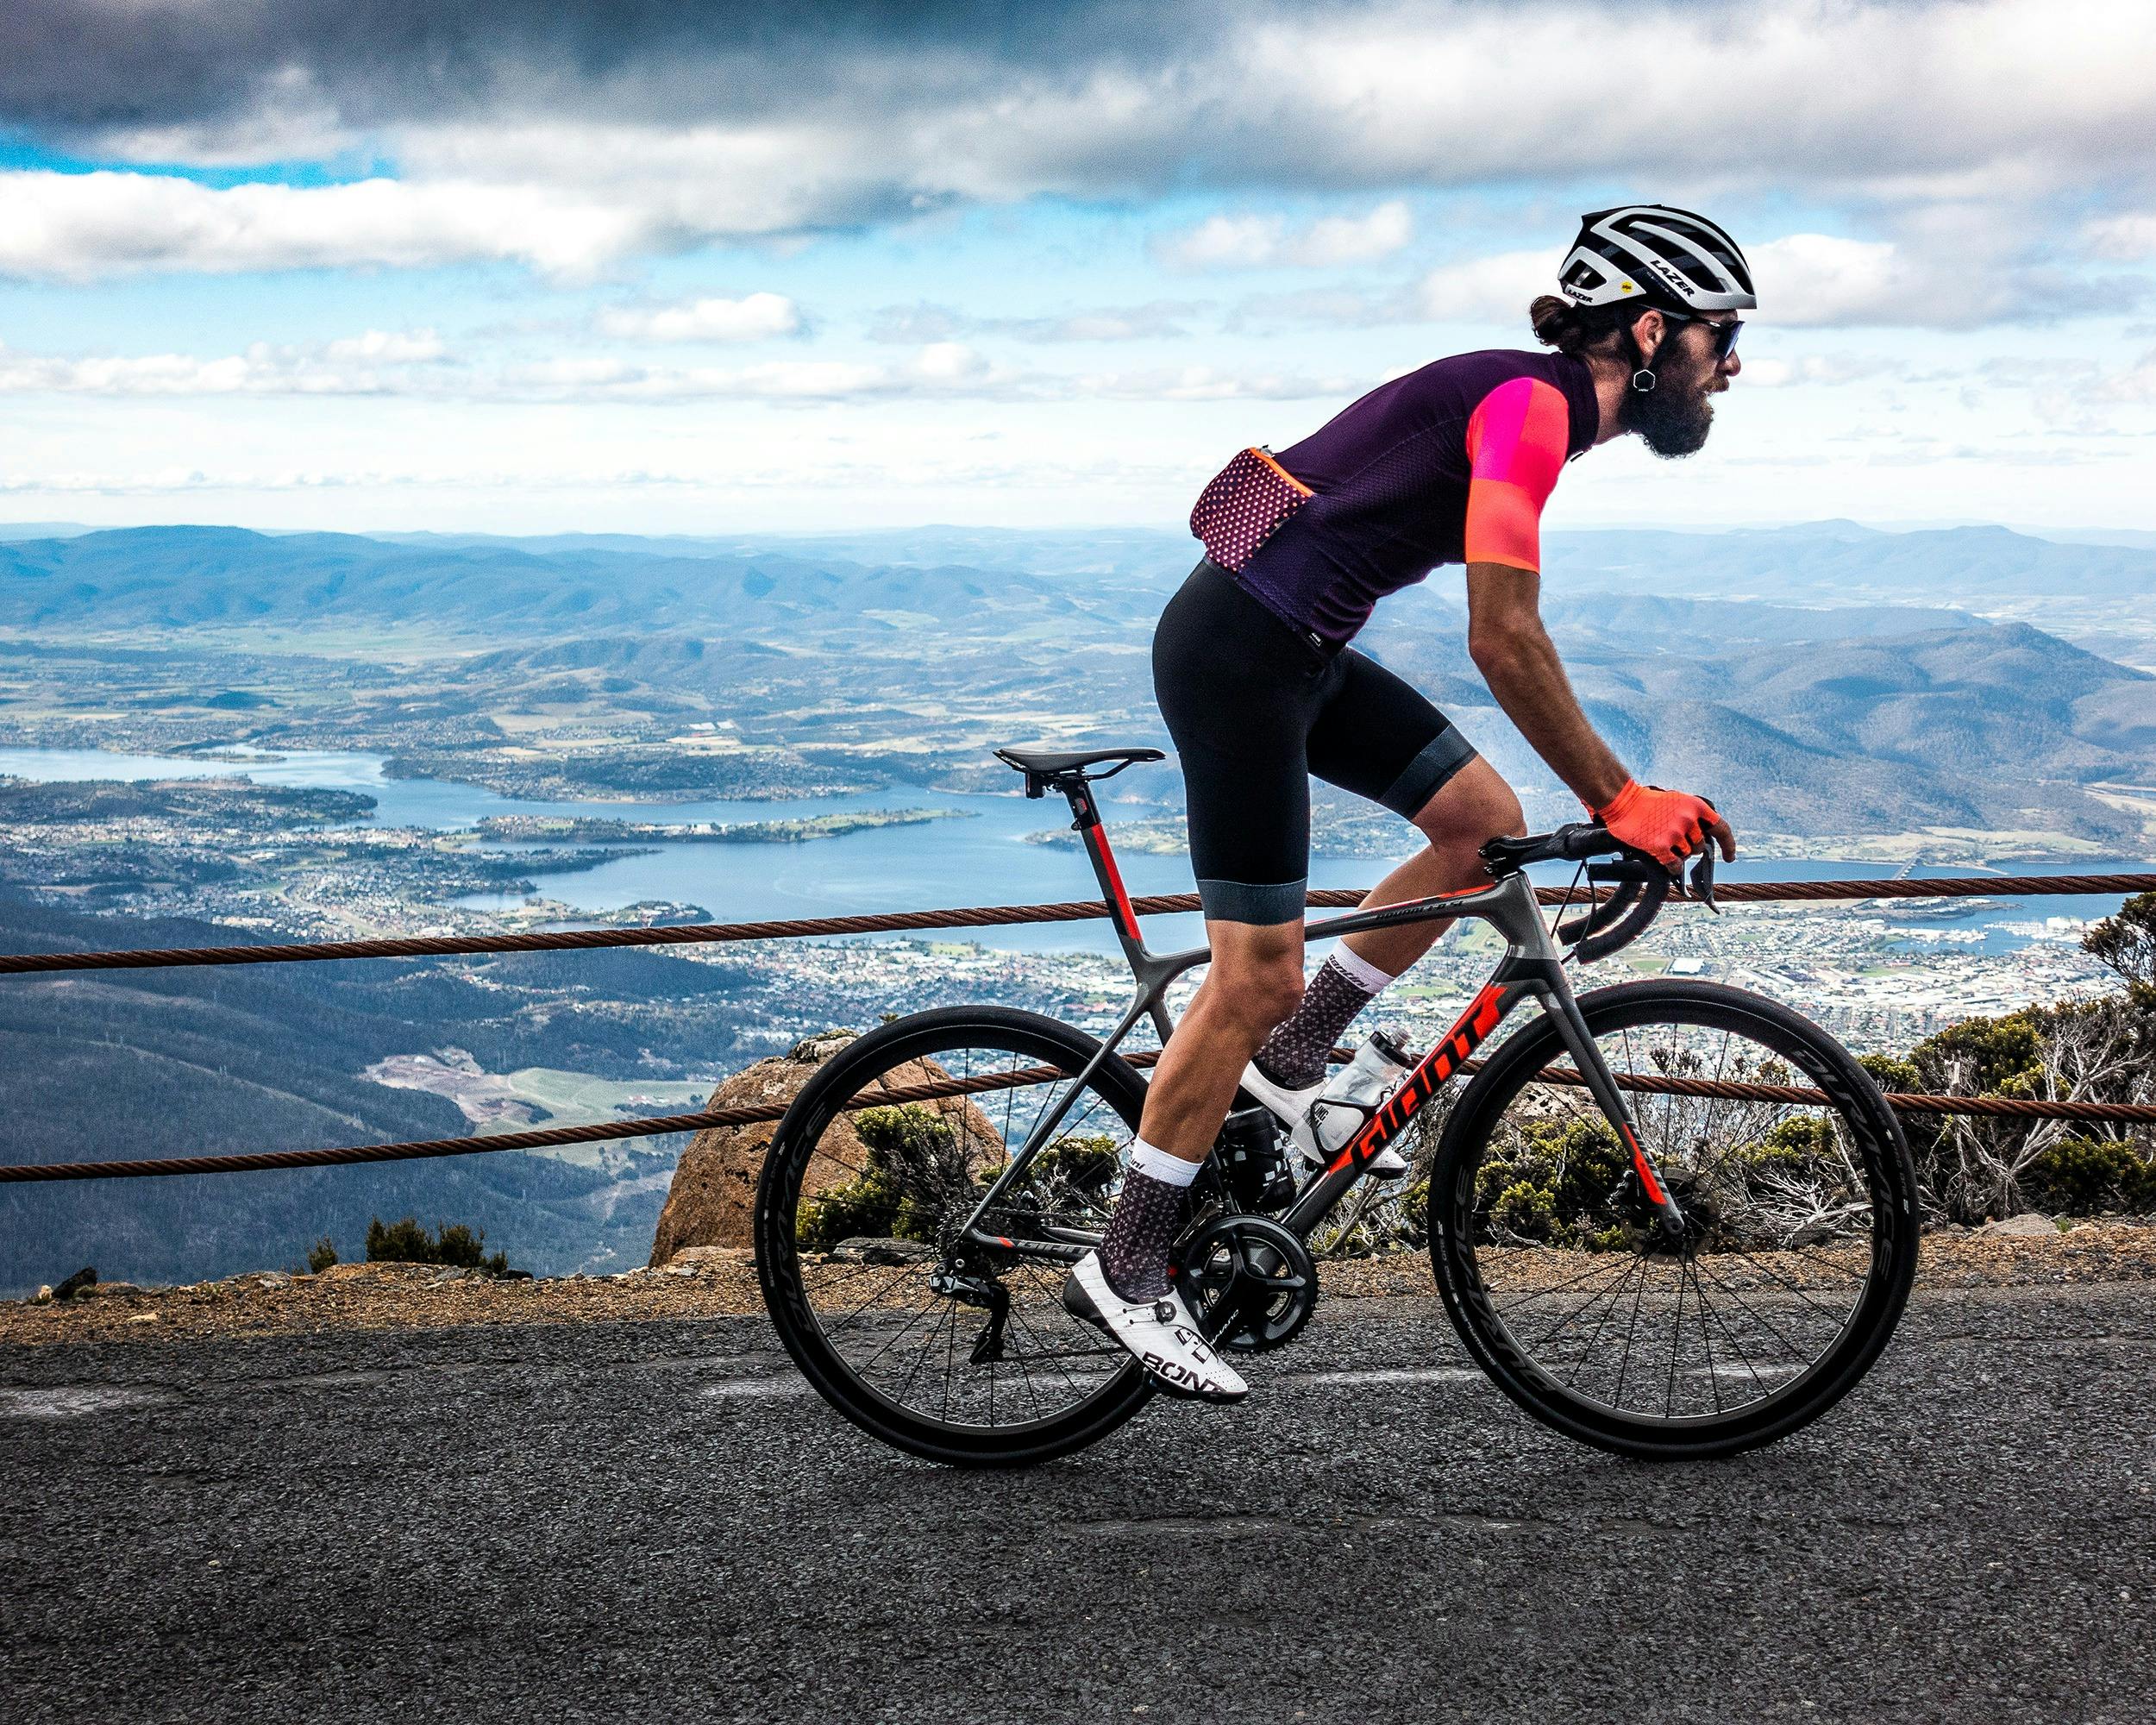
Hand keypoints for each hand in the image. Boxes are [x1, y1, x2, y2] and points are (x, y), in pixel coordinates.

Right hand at [1592, 779, 1736, 868]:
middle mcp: (1688, 819)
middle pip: (1700, 846)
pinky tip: (1662, 857)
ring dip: (1677, 853)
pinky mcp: (1661, 846)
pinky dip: (1671, 865)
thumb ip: (1692, 815)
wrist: (1623, 802)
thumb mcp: (1677, 800)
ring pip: (1686, 855)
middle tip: (1674, 840)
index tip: (1729, 857)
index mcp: (1695, 806)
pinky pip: (1674, 865)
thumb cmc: (1648, 802)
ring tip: (1662, 841)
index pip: (1721, 829)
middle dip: (1690, 847)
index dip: (1728, 845)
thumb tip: (1702, 836)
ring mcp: (1675, 833)